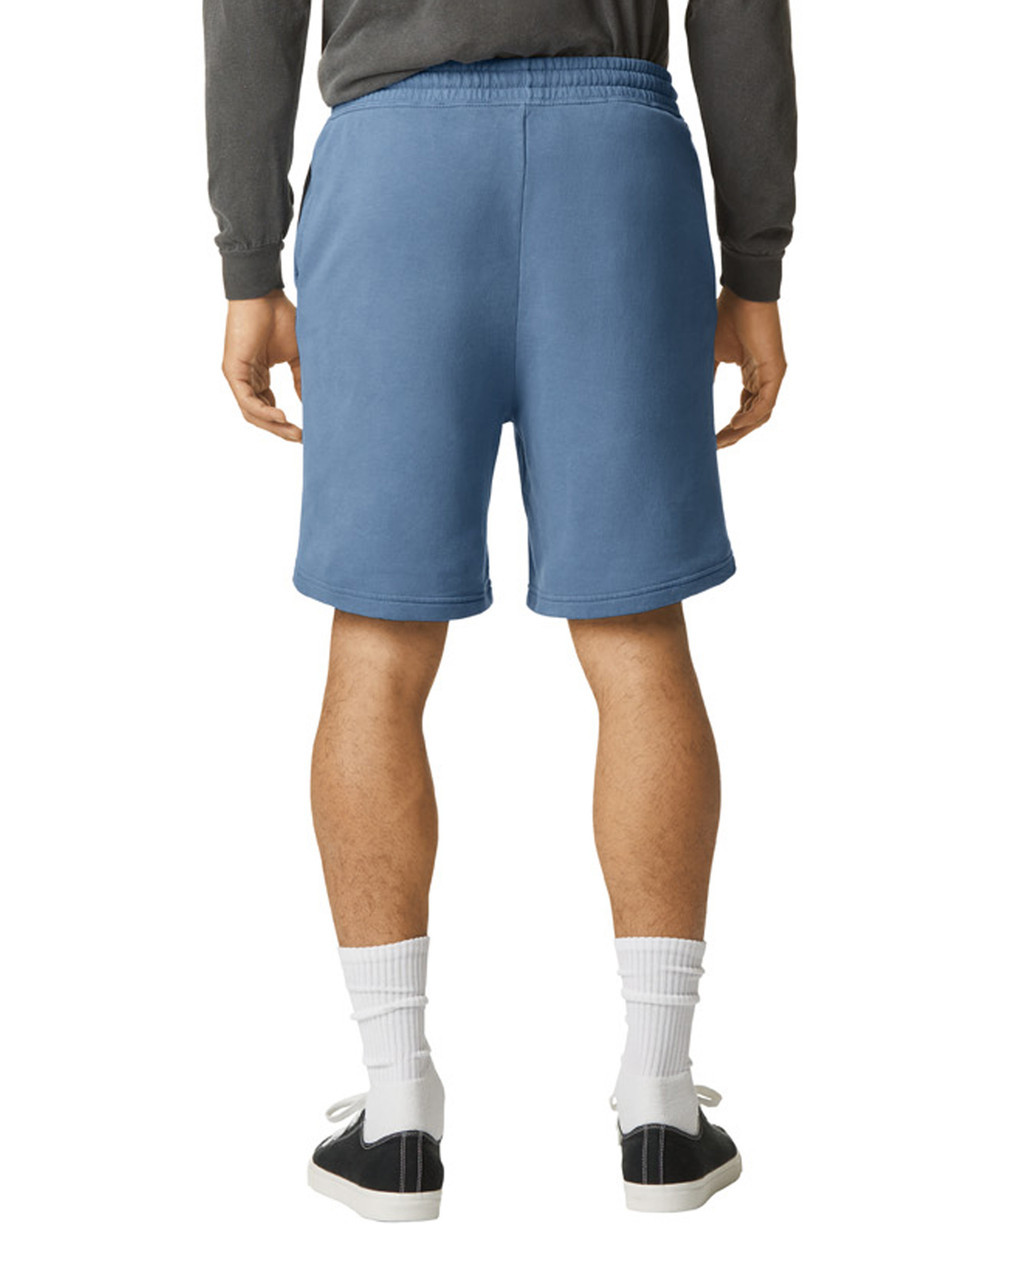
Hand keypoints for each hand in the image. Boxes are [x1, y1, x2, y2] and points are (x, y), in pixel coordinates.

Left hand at [221, 289, 301, 441]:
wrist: (264, 295)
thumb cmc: (280, 318)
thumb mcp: (297, 356)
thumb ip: (301, 380)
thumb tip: (312, 403)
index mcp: (258, 376)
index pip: (269, 408)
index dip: (285, 423)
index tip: (306, 432)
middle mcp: (246, 379)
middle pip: (260, 415)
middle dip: (281, 430)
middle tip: (301, 439)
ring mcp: (237, 376)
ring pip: (253, 412)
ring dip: (274, 426)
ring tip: (294, 433)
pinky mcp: (233, 371)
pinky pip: (247, 400)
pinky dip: (264, 411)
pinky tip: (282, 417)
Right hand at [713, 286, 786, 448]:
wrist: (743, 293)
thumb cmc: (727, 316)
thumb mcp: (711, 353)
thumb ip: (707, 376)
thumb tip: (693, 397)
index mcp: (753, 374)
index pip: (745, 408)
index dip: (730, 427)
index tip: (711, 440)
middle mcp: (765, 377)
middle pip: (753, 416)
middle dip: (734, 434)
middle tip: (714, 447)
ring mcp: (772, 375)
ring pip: (760, 414)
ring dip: (741, 430)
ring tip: (721, 441)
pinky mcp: (775, 370)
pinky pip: (765, 403)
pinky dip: (750, 416)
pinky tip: (734, 425)